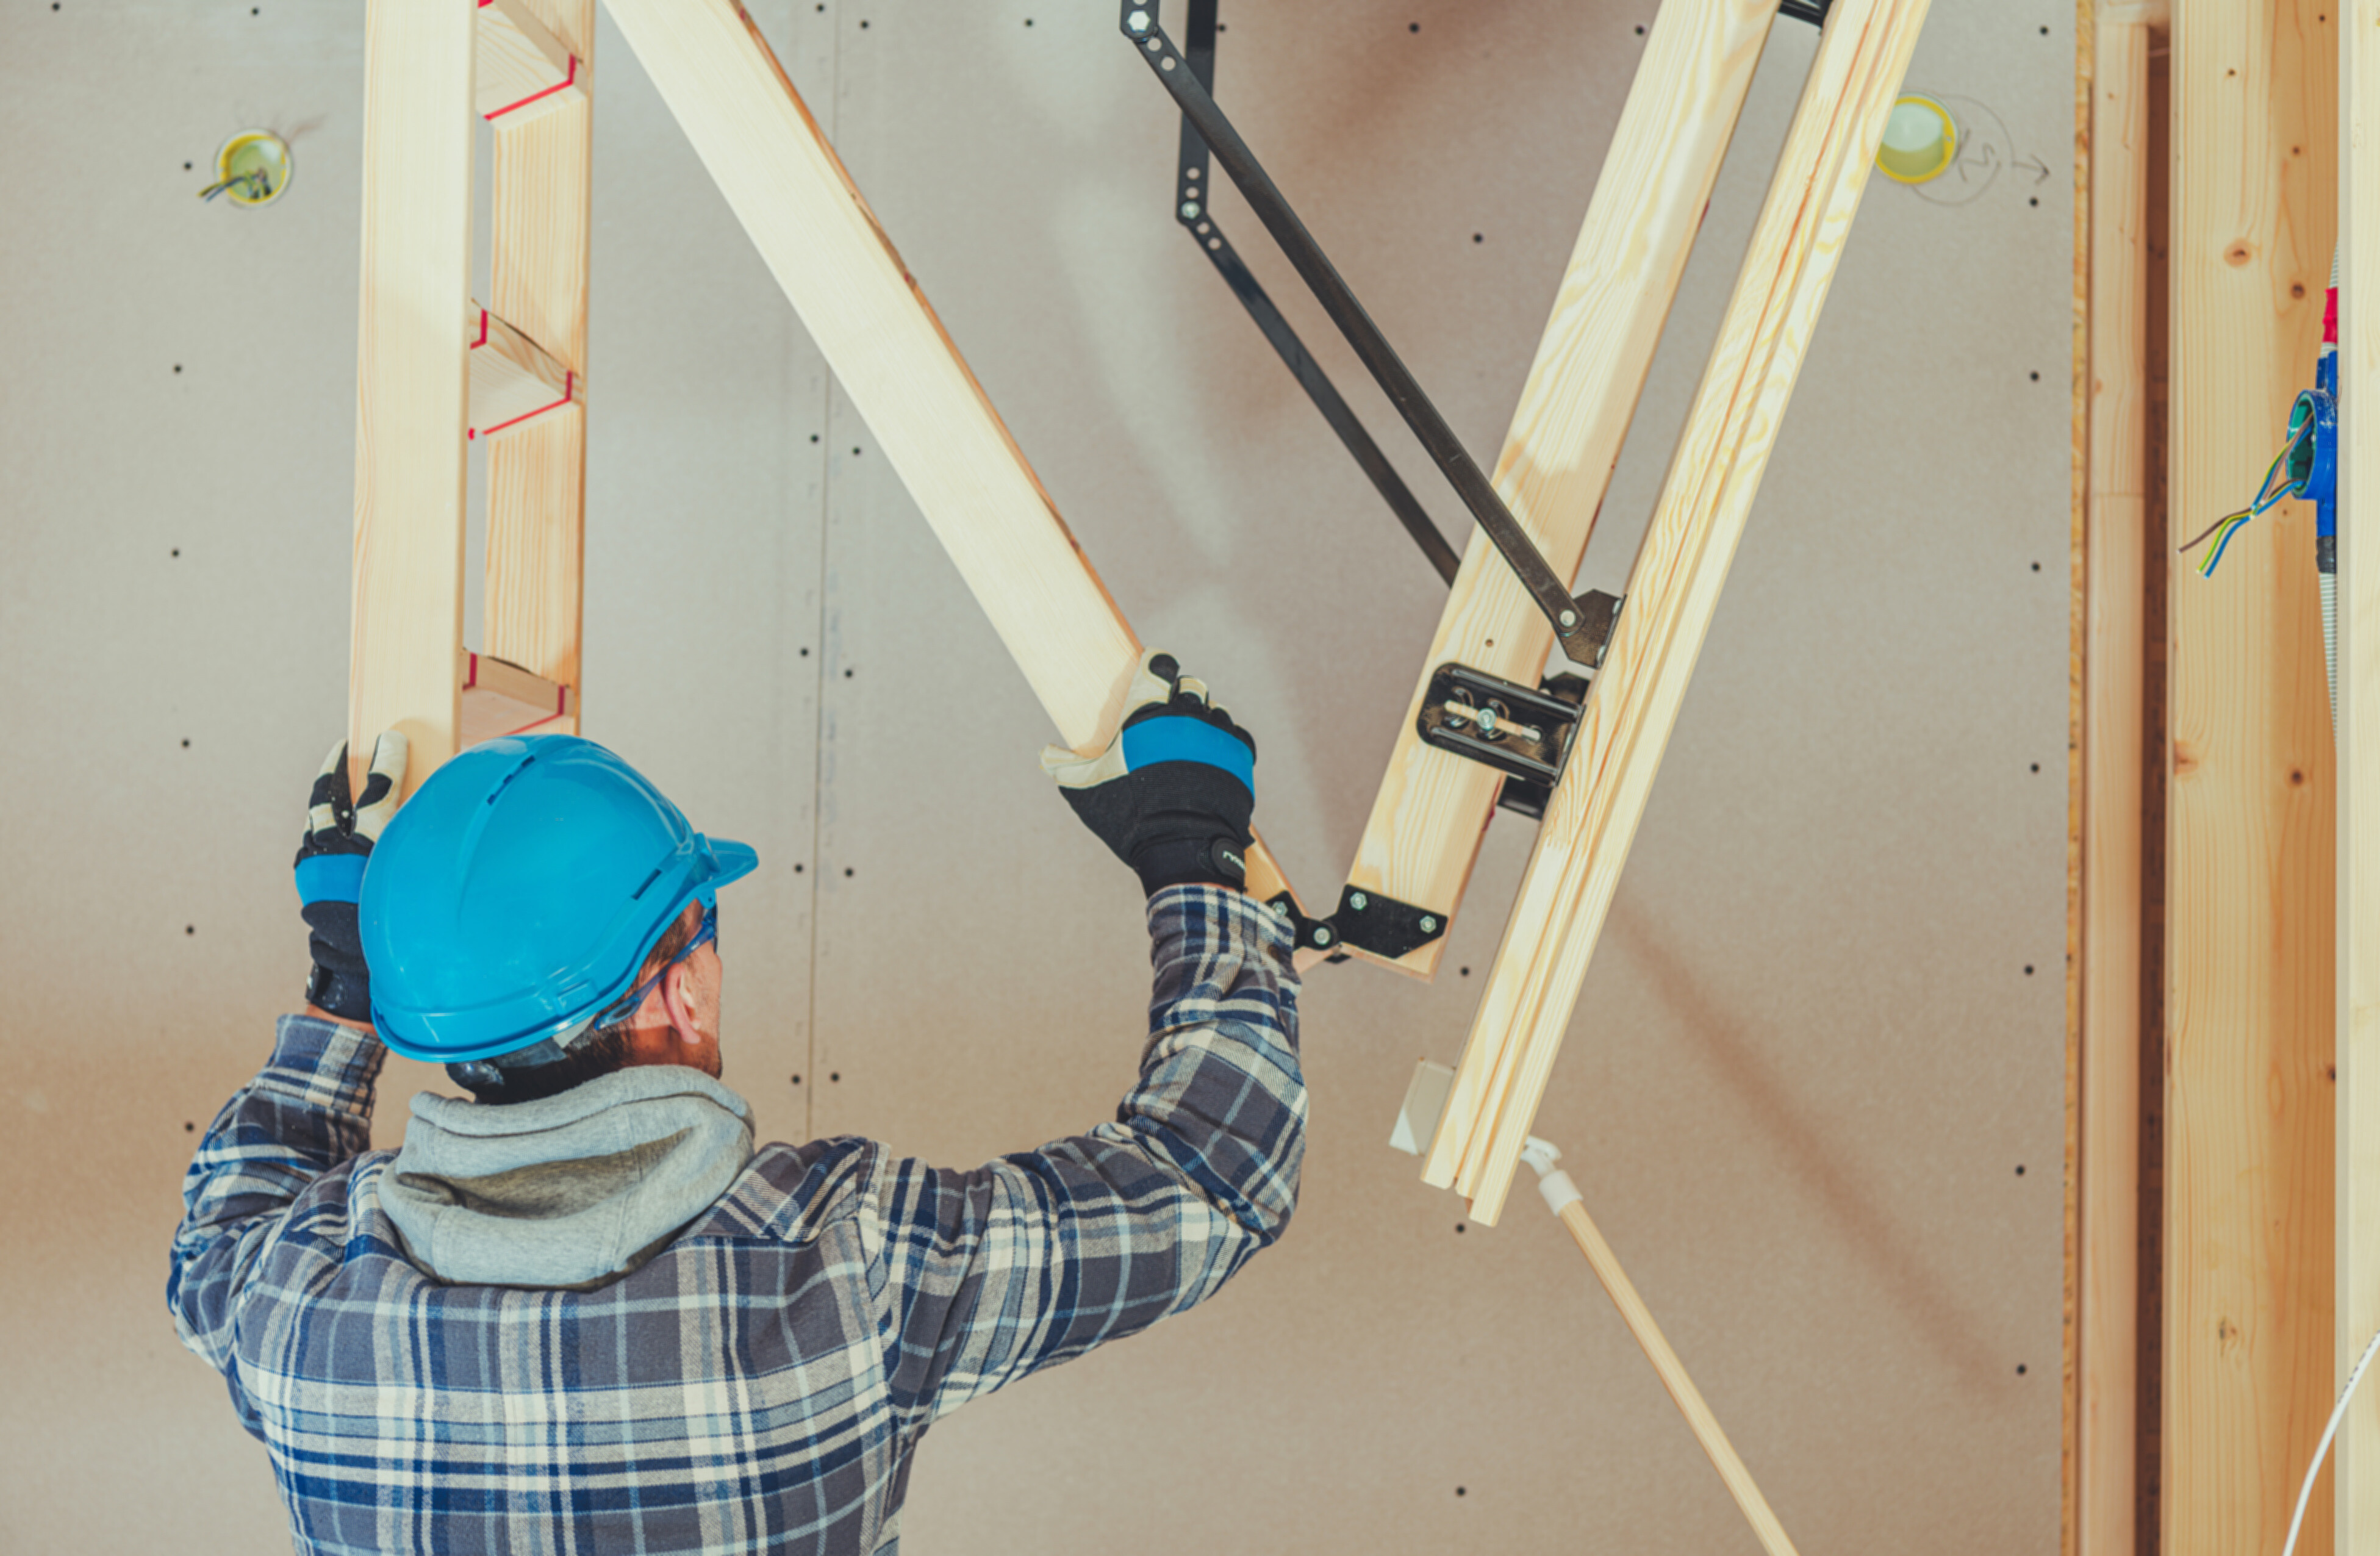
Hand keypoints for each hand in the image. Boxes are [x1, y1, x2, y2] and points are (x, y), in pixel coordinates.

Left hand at [293, 732, 407, 1023]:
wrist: (355, 973)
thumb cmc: (400, 930)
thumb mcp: (419, 882)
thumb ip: (425, 845)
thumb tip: (440, 817)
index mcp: (370, 848)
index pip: (379, 790)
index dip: (389, 760)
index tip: (392, 738)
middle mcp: (334, 852)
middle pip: (327, 796)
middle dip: (336, 767)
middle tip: (345, 747)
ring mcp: (313, 865)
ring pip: (312, 816)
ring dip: (323, 794)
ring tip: (334, 778)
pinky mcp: (305, 879)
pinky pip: (309, 840)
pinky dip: (319, 824)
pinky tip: (330, 822)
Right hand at [1042, 650, 1254, 894]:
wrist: (1182, 846)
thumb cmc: (1130, 817)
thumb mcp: (1087, 793)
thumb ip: (1065, 767)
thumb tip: (1046, 754)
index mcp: (1149, 714)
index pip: (1159, 666)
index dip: (1157, 666)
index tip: (1154, 673)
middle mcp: (1186, 716)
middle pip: (1191, 687)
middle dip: (1181, 697)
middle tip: (1170, 721)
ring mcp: (1217, 734)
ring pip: (1215, 709)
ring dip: (1205, 720)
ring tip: (1192, 744)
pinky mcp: (1240, 756)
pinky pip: (1237, 735)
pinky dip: (1226, 743)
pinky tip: (1214, 758)